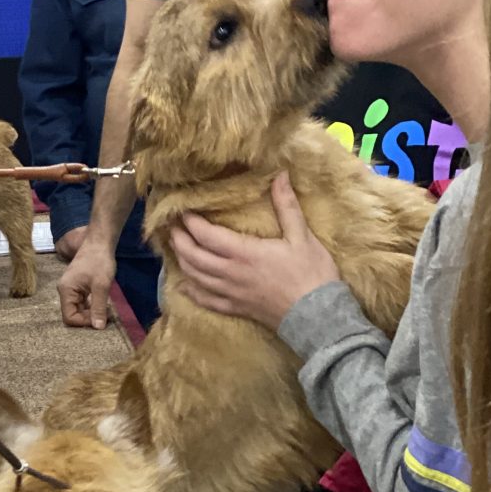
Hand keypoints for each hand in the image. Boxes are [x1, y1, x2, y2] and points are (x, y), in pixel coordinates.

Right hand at [57, 230, 115, 328]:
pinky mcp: (78, 285)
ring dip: (91, 312)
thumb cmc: (99, 262)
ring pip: (78, 308)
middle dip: (88, 318)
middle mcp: (65, 290)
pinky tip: (103, 303)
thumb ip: (98, 307)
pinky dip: (92, 305)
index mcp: (66, 290)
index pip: (69, 317)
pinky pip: (82, 301)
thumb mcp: (101, 286)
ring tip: (105, 310)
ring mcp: (71, 288)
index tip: (99, 318)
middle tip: (105, 316)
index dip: (84, 322)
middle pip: (73, 314)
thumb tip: (98, 327)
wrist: (100, 242)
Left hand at [168, 173, 337, 330]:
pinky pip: (206, 301)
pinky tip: (183, 286)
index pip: (206, 235)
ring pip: (195, 277)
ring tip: (176, 248)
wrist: (318, 316)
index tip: (182, 211)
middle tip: (172, 227)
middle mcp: (230, 273)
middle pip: (193, 256)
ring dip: (182, 261)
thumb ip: (286, 205)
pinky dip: (191, 292)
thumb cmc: (311, 274)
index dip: (190, 222)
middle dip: (179, 240)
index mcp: (243, 253)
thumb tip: (279, 174)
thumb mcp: (302, 236)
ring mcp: (230, 293)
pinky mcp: (236, 308)